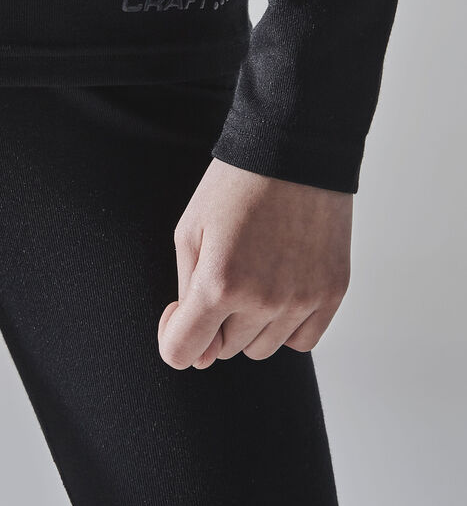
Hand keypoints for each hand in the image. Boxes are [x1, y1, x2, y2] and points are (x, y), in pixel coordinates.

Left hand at [157, 156, 352, 368]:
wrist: (293, 150)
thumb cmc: (233, 187)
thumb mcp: (190, 231)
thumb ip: (186, 294)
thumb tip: (196, 355)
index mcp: (219, 283)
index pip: (183, 353)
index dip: (173, 337)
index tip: (179, 311)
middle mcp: (263, 300)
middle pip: (223, 350)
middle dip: (214, 320)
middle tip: (223, 272)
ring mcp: (302, 299)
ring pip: (261, 348)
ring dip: (250, 323)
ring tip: (254, 272)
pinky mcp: (333, 293)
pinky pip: (301, 340)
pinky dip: (286, 323)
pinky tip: (281, 284)